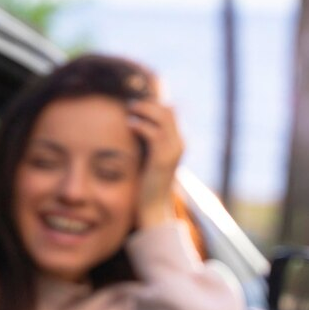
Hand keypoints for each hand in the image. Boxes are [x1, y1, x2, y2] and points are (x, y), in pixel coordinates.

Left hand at [127, 100, 182, 229]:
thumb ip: (144, 141)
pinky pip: (154, 133)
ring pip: (164, 117)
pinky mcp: (163, 159)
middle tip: (130, 104)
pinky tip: (129, 125)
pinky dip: (141, 125)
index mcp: (176, 142)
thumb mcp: (147, 157)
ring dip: (144, 110)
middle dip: (148, 103)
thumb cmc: (145, 182)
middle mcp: (179, 143)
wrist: (153, 208)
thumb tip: (132, 124)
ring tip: (129, 110)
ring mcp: (173, 151)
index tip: (134, 102)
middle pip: (169, 110)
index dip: (153, 103)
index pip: (170, 111)